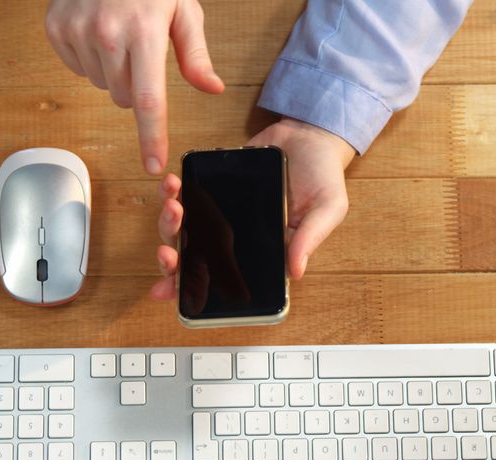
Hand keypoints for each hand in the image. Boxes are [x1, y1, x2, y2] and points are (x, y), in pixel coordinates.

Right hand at [45, 0, 224, 174]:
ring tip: (118, 34)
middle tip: (142, 51)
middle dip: (137, 86)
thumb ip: (195, 54)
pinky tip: (97, 30)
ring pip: (101, 85)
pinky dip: (89, 57)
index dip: (152, 138)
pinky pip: (76, 68)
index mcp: (145, 32)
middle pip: (125, 98)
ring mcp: (77, 30)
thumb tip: (212, 88)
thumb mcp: (183, 8)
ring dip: (113, 71)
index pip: (149, 100)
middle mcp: (107, 34)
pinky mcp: (56, 27)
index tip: (152, 164)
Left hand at [151, 118, 355, 299]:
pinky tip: (172, 183)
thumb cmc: (323, 177)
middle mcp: (237, 237)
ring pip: (183, 226)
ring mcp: (222, 212)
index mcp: (262, 252)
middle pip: (194, 257)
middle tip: (168, 252)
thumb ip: (310, 238)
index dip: (192, 288)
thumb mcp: (328, 208)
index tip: (173, 288)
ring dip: (169, 222)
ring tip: (172, 206)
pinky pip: (186, 193)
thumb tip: (295, 272)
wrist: (310, 135)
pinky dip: (172, 191)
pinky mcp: (213, 185)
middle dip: (173, 259)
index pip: (224, 279)